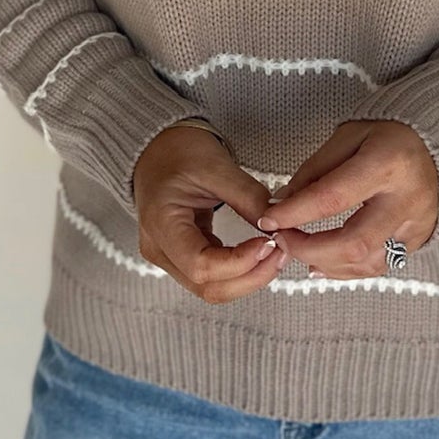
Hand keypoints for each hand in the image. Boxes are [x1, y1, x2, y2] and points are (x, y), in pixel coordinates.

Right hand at [132, 125, 287, 302]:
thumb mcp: (216, 167)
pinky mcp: (183, 257)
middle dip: (250, 277)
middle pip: (207, 287)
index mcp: (160, 223)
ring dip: (248, 277)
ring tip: (275, 253)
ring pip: (212, 288)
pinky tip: (260, 253)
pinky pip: (213, 277)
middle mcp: (160, 248)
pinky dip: (240, 270)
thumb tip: (279, 224)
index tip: (269, 243)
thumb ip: (249, 197)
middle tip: (280, 253)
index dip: (240, 262)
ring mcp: (170, 256)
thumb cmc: (177, 152)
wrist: (157, 150)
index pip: (200, 265)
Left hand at [254, 119, 438, 279]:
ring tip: (301, 251)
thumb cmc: (390, 135)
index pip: (333, 198)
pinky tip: (325, 262)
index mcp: (387, 164)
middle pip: (353, 243)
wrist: (437, 144)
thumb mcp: (348, 137)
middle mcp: (406, 200)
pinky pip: (379, 266)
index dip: (295, 213)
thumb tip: (283, 203)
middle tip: (283, 239)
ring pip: (367, 264)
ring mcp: (416, 225)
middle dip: (309, 249)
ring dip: (327, 264)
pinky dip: (347, 269)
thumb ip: (315, 171)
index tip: (269, 219)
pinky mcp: (418, 241)